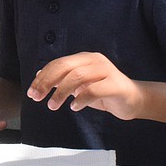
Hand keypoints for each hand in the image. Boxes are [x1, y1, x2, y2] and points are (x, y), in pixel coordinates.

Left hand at [27, 52, 143, 120]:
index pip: (58, 63)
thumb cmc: (104, 92)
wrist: (134, 100)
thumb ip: (62, 80)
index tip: (31, 92)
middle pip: (65, 67)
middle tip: (36, 97)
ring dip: (61, 92)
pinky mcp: (116, 85)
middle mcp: (95, 61)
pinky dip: (80, 99)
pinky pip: (94, 90)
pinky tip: (74, 107)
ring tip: (53, 106)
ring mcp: (107, 71)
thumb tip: (38, 76)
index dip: (43, 77)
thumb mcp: (79, 86)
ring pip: (78, 76)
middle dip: (47, 82)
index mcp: (84, 58)